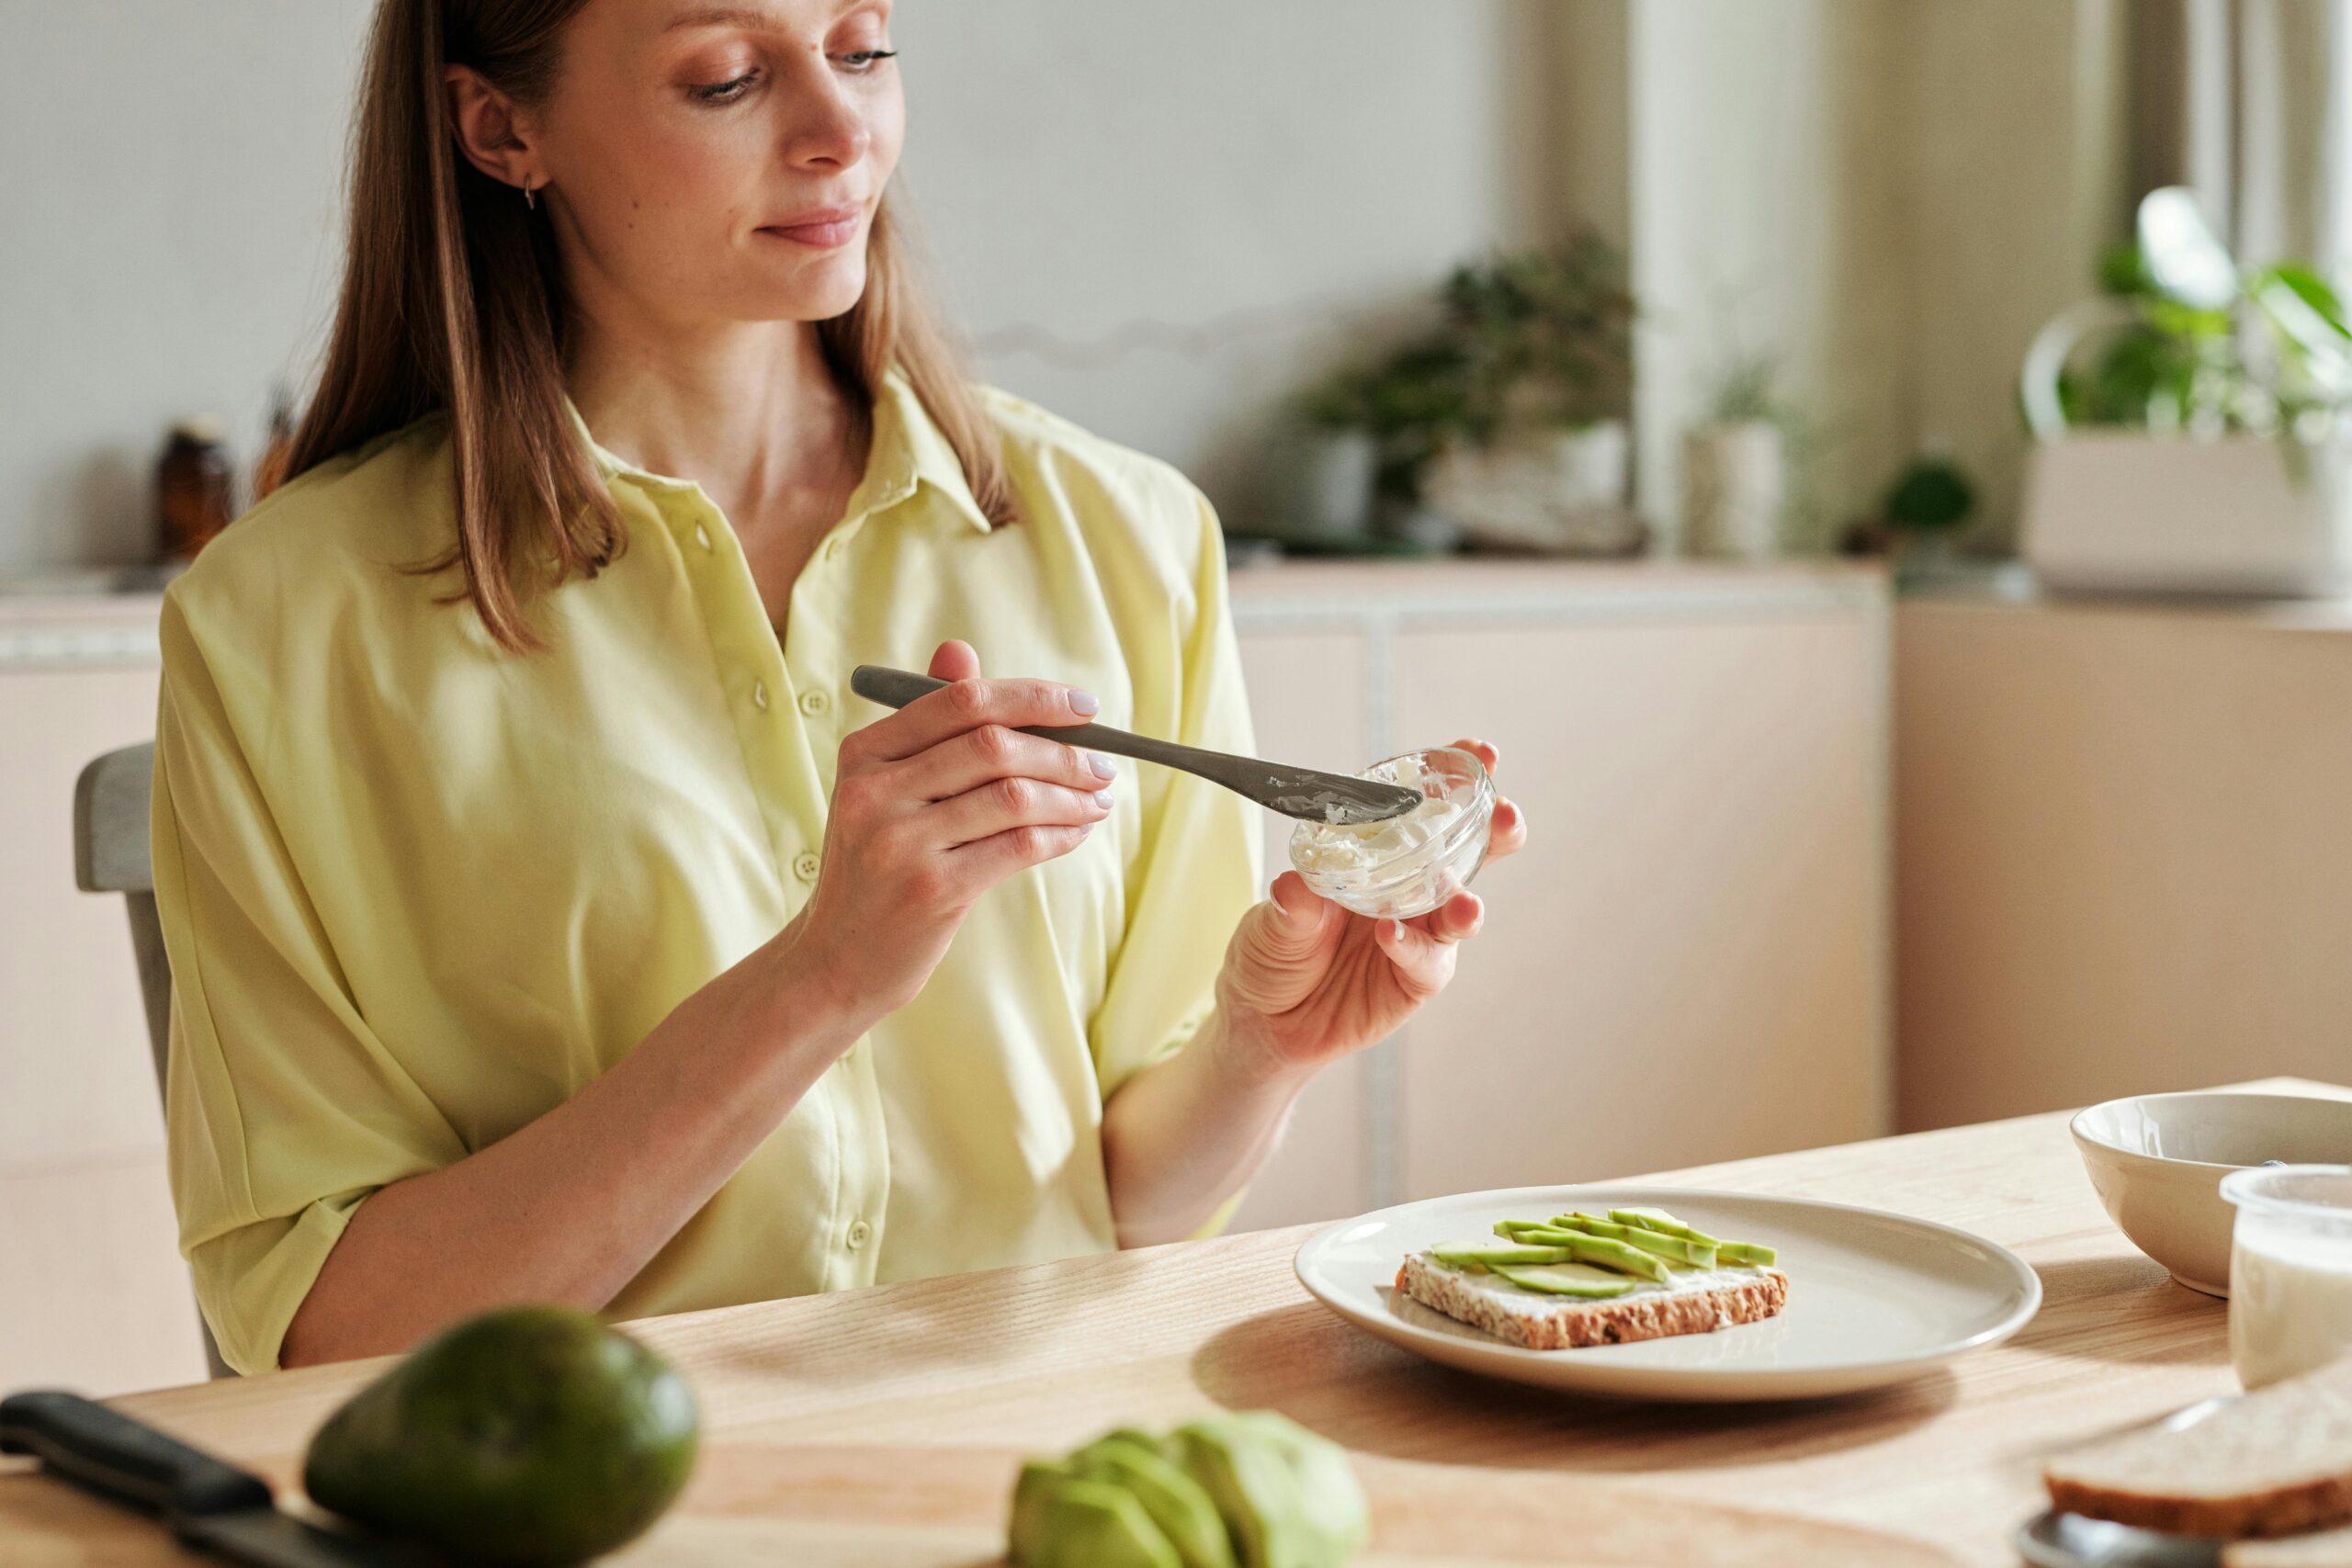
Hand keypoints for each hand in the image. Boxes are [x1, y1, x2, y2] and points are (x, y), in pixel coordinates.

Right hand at [774, 640, 1112, 1031]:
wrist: (836, 958)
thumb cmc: (876, 865)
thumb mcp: (884, 789)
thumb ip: (926, 724)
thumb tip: (960, 651)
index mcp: (864, 752)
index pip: (962, 701)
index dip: (1033, 697)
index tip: (1084, 708)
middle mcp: (874, 791)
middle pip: (994, 745)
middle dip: (1065, 751)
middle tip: (1104, 762)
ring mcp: (900, 842)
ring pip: (1014, 796)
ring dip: (1072, 795)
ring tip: (1099, 798)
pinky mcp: (931, 890)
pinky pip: (1018, 847)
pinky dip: (1061, 835)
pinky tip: (1078, 832)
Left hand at [1213, 739, 1527, 1078]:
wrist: (1262, 1022)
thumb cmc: (1271, 953)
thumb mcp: (1269, 921)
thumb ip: (1289, 905)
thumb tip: (1294, 885)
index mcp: (1380, 853)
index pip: (1425, 806)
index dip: (1456, 777)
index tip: (1479, 752)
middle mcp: (1410, 888)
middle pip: (1468, 853)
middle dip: (1494, 831)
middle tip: (1504, 816)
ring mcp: (1418, 934)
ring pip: (1460, 911)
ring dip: (1467, 903)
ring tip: (1465, 903)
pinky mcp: (1413, 980)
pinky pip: (1426, 961)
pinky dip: (1412, 948)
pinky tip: (1390, 938)